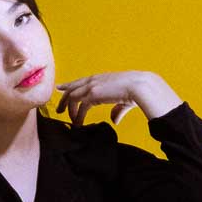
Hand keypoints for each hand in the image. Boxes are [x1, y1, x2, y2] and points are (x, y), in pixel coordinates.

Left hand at [54, 71, 181, 126]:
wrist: (142, 86)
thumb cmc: (138, 92)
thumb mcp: (125, 101)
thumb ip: (117, 110)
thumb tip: (114, 120)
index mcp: (102, 78)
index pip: (83, 81)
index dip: (72, 85)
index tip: (63, 88)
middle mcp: (95, 80)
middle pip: (73, 87)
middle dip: (64, 96)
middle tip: (59, 107)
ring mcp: (92, 85)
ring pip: (72, 95)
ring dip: (68, 108)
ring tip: (67, 119)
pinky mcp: (92, 93)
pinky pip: (79, 105)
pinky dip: (77, 115)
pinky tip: (77, 123)